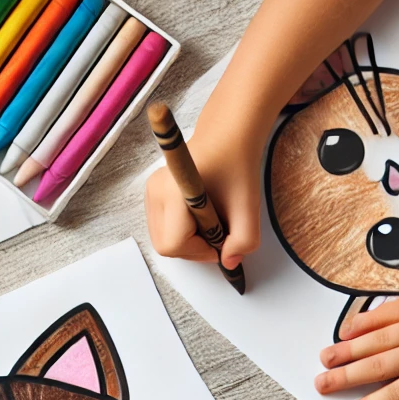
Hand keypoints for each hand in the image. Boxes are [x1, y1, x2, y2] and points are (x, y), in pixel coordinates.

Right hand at [144, 102, 264, 269]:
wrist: (228, 136)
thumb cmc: (237, 166)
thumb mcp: (249, 208)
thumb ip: (244, 241)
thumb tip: (228, 262)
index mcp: (174, 191)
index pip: (174, 244)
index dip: (199, 251)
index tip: (219, 242)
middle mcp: (155, 191)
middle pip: (166, 246)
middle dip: (193, 248)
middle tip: (216, 233)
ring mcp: (150, 192)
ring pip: (162, 240)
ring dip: (188, 241)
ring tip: (208, 222)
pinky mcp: (150, 194)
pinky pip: (162, 229)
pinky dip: (180, 232)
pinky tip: (197, 217)